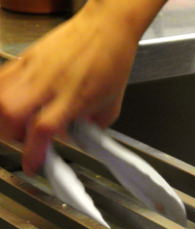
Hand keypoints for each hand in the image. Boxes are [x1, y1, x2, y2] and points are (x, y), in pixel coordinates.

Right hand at [0, 0, 162, 174]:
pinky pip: (1, 80)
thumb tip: (81, 140)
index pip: (44, 128)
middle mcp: (50, 83)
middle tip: (24, 140)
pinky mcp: (25, 58)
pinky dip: (0, 97)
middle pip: (9, 113)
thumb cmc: (112, 61)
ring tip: (18, 123)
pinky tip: (13, 104)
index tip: (32, 165)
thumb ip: (94, 127)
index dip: (33, 152)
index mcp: (74, 97)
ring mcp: (34, 68)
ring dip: (3, 118)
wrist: (107, 27)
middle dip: (10, 136)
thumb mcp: (111, 104)